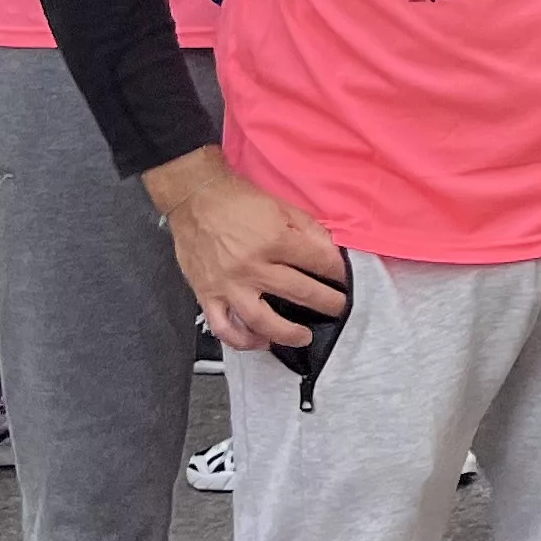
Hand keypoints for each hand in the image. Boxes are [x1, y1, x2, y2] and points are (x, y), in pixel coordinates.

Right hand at [147, 151, 347, 354]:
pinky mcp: (206, 295)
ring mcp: (228, 285)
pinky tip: (259, 342)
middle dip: (327, 302)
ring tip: (303, 337)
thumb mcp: (282, 206)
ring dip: (287, 333)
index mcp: (274, 240)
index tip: (346, 279)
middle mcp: (252, 267)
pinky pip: (223, 327)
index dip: (337, 271)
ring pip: (261, 320)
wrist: (195, 198)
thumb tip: (331, 252)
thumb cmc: (239, 200)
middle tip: (339, 308)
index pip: (318, 262)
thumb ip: (309, 230)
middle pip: (299, 292)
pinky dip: (242, 341)